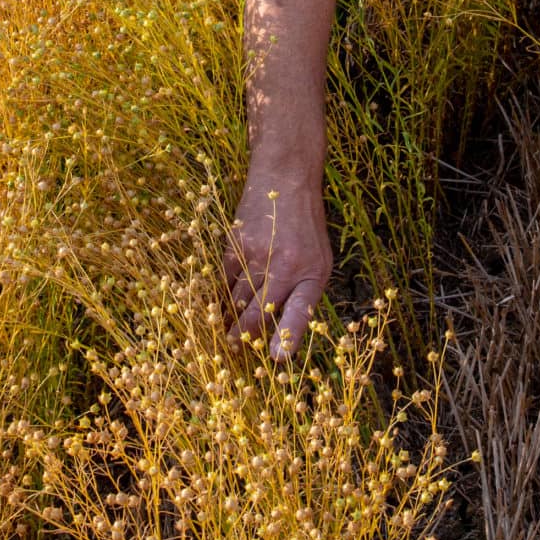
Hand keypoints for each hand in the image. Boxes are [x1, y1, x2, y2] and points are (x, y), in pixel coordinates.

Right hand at [223, 163, 331, 360]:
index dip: (286, 338)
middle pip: (257, 312)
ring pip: (237, 298)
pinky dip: (221, 292)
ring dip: (229, 317)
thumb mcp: (319, 261)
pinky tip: (220, 301)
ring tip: (223, 331)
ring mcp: (256, 255)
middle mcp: (284, 266)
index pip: (298, 313)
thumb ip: (303, 294)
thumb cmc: (306, 228)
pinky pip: (224, 279)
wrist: (284, 180)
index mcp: (310, 273)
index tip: (274, 359)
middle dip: (243, 336)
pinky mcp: (235, 244)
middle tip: (232, 349)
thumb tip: (281, 332)